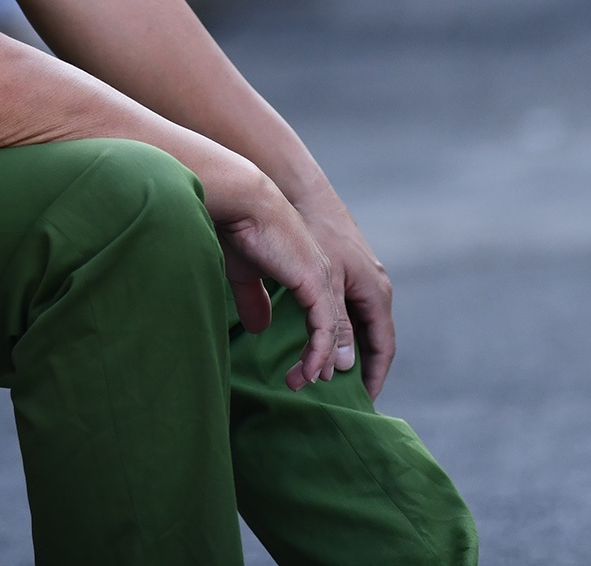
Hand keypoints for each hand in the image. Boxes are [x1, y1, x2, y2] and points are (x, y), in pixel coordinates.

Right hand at [214, 183, 353, 390]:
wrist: (243, 203)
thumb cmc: (242, 232)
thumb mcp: (247, 274)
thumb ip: (256, 301)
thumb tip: (259, 328)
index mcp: (314, 275)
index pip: (334, 319)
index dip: (331, 348)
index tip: (319, 375)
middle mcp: (327, 279)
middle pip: (348, 330)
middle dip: (337, 363)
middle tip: (320, 387)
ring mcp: (324, 280)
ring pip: (335, 333)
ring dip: (320, 363)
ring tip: (302, 384)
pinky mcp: (315, 283)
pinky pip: (324, 328)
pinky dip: (318, 353)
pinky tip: (308, 372)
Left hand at [296, 190, 395, 397]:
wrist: (302, 192)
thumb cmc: (317, 233)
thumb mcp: (327, 282)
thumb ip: (336, 323)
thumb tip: (343, 366)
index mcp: (376, 293)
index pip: (383, 348)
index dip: (374, 378)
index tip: (362, 405)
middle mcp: (373, 288)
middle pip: (372, 340)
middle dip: (359, 370)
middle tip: (342, 398)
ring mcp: (358, 279)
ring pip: (357, 326)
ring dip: (344, 351)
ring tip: (326, 377)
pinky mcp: (342, 272)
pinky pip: (345, 311)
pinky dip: (335, 331)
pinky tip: (315, 341)